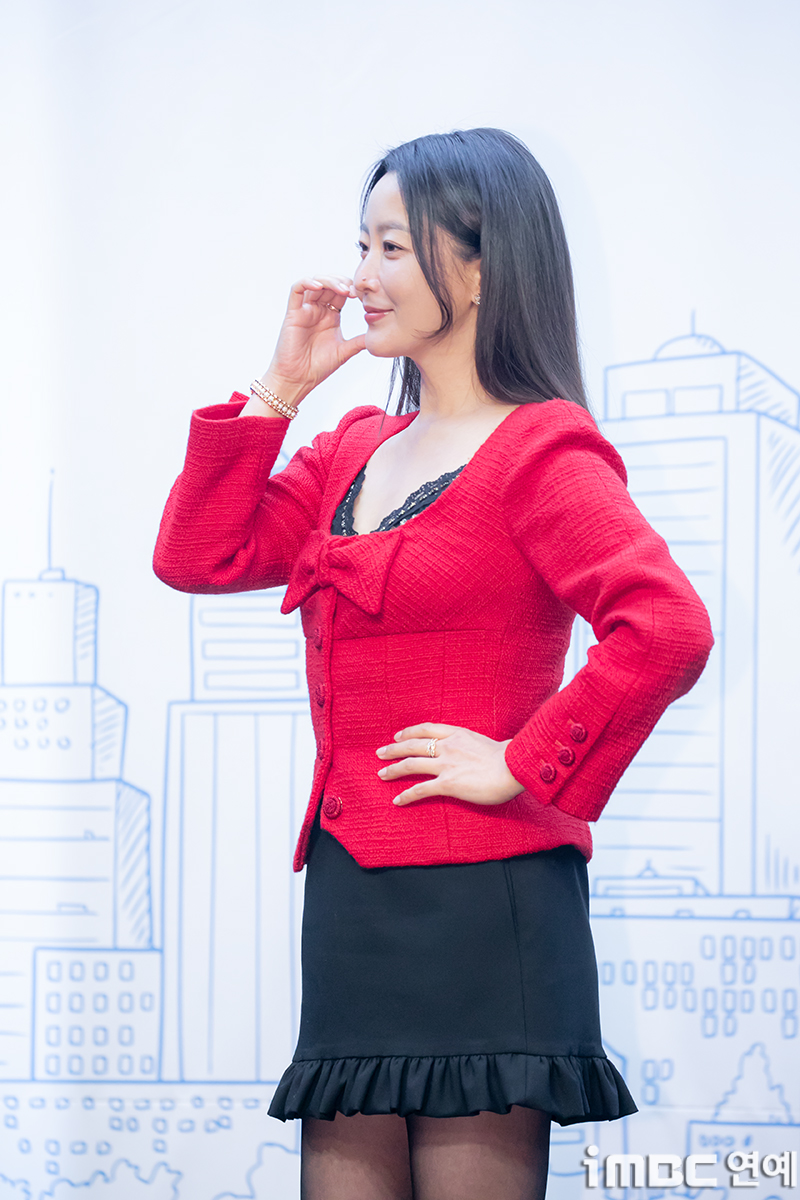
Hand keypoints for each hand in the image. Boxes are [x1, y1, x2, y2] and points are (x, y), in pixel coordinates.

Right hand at [263, 275, 365, 405]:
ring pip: (315, 282)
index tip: (363, 295)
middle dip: (343, 282)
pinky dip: (307, 282)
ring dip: (329, 280)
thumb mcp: (345, 351)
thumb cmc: (317, 367)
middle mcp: (317, 310)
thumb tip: (378, 335)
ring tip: (342, 289)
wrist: (298, 379)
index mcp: (330, 316)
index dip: (352, 289)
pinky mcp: (293, 313)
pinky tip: (319, 286)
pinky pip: (296, 289)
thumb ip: (359, 341)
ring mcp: (305, 310)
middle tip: (355, 291)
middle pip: (330, 283)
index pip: (341, 292)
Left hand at [376, 723, 525, 806]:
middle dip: (394, 749)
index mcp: (458, 734)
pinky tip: (397, 800)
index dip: (410, 731)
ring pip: (412, 764)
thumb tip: (476, 754)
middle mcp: (448, 746)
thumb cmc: (510, 758)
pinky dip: (407, 795)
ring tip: (381, 774)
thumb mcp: (489, 744)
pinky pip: (421, 789)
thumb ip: (475, 747)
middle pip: (413, 744)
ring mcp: (446, 764)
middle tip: (380, 752)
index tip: (398, 735)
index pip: (427, 729)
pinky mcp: (448, 783)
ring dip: (394, 769)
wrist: (514, 767)